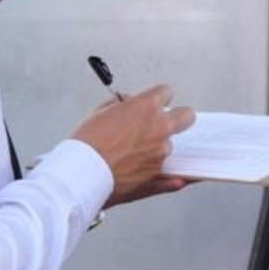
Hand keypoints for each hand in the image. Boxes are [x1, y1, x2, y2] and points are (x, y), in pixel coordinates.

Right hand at [70, 85, 195, 205]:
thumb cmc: (87, 144)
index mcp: (145, 108)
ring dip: (158, 148)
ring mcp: (161, 153)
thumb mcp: (99, 113)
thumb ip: (120, 104)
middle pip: (186, 116)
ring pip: (169, 146)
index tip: (154, 103)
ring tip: (135, 156)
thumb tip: (127, 103)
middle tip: (166, 124)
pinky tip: (170, 177)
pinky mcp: (158, 175)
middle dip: (179, 117)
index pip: (166, 92)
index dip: (158, 97)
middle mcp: (159, 129)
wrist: (81, 174)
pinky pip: (175, 176)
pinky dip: (171, 177)